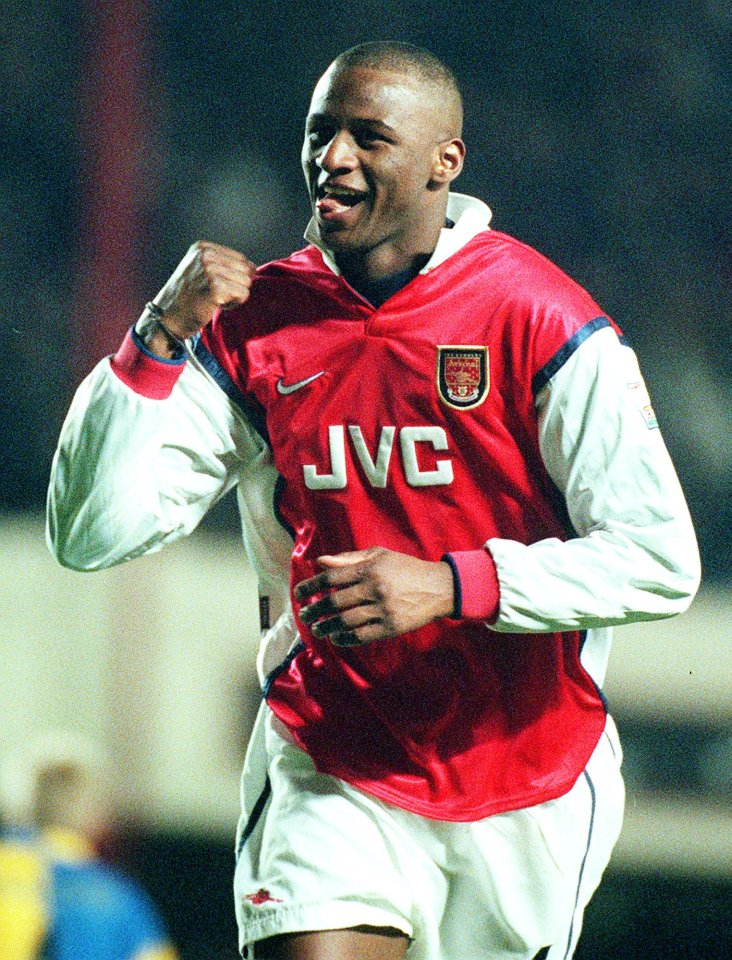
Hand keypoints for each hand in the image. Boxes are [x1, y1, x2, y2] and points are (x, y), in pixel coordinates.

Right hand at [152, 241, 256, 338]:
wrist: (167, 318)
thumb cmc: (187, 297)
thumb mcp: (199, 269)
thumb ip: (222, 263)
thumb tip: (253, 268)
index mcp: (202, 248)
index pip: (241, 259)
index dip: (235, 278)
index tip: (215, 286)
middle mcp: (206, 255)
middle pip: (246, 270)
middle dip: (236, 286)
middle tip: (216, 295)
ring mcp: (210, 270)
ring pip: (246, 283)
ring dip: (234, 296)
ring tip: (214, 299)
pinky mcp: (215, 287)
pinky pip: (243, 294)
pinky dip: (232, 304)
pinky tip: (215, 305)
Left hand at [295, 547, 454, 645]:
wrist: (439, 587)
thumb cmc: (406, 568)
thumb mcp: (379, 555)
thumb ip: (349, 559)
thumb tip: (320, 562)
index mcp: (370, 569)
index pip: (332, 577)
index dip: (312, 586)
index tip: (299, 593)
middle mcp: (374, 589)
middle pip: (335, 601)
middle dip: (315, 609)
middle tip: (303, 615)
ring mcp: (383, 610)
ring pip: (346, 621)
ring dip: (327, 626)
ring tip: (317, 629)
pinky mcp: (391, 627)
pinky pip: (362, 635)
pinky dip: (346, 638)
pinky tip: (336, 638)